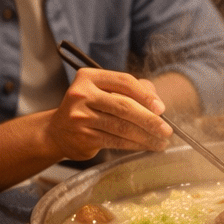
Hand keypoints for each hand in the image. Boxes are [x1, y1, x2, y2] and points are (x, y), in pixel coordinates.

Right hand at [48, 68, 171, 160]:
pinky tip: (146, 146)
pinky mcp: (84, 136)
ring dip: (146, 136)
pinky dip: (135, 145)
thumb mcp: (103, 91)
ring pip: (122, 126)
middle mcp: (82, 95)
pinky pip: (116, 141)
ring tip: (161, 142)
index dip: (146, 95)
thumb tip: (156, 101)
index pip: (124, 82)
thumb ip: (129, 89)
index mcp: (88, 77)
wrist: (57, 132)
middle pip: (124, 106)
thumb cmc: (88, 108)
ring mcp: (81, 117)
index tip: (161, 108)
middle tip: (167, 130)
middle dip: (150, 119)